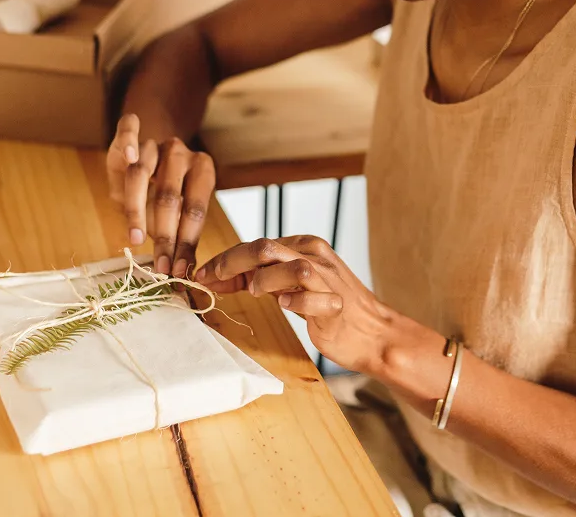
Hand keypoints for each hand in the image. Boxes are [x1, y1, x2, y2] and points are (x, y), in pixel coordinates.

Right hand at [107, 114, 215, 277]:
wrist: (156, 147)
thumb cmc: (171, 186)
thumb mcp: (181, 206)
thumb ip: (181, 231)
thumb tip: (184, 271)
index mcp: (202, 169)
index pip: (195, 210)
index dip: (186, 242)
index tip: (180, 271)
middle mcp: (181, 153)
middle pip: (169, 196)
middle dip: (165, 236)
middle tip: (161, 266)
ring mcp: (155, 142)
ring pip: (142, 173)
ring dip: (137, 209)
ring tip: (137, 239)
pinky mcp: (131, 133)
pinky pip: (128, 130)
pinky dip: (128, 141)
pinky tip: (128, 157)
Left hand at [194, 236, 394, 373]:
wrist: (373, 332)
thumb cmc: (328, 309)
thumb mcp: (291, 286)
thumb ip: (263, 276)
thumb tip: (220, 275)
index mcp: (304, 245)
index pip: (257, 244)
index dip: (225, 259)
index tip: (202, 275)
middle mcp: (316, 255)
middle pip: (265, 248)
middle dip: (231, 263)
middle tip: (211, 280)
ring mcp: (329, 279)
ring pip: (291, 267)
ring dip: (265, 279)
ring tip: (253, 292)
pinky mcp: (337, 305)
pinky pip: (313, 298)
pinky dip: (295, 302)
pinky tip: (285, 306)